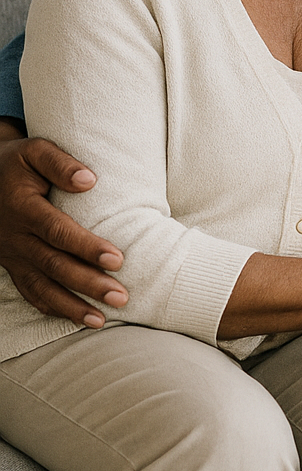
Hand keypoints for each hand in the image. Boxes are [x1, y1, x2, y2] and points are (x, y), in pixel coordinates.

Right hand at [0, 132, 125, 325]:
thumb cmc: (18, 162)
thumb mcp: (34, 151)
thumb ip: (60, 163)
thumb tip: (89, 179)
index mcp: (23, 207)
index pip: (58, 232)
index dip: (86, 247)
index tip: (117, 259)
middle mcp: (15, 236)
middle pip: (54, 265)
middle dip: (87, 284)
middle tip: (120, 296)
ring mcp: (12, 255)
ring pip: (41, 286)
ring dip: (72, 305)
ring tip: (102, 319)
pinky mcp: (13, 265)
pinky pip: (31, 291)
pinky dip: (53, 308)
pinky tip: (79, 318)